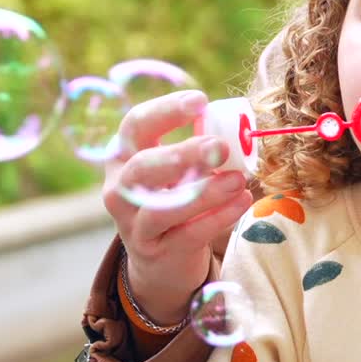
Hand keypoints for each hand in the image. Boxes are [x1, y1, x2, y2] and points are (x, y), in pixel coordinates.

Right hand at [103, 90, 254, 325]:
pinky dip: (216, 218)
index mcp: (123, 157)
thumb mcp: (175, 172)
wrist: (161, 260)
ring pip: (161, 208)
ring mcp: (133, 225)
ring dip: (204, 192)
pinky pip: (186, 235)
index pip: (134, 126)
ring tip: (238, 180)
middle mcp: (119, 189)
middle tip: (219, 147)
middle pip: (141, 168)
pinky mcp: (154, 252)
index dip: (164, 110)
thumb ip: (196, 150)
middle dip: (181, 155)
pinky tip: (241, 202)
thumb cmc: (173, 200)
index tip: (200, 101)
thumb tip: (238, 128)